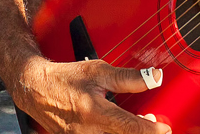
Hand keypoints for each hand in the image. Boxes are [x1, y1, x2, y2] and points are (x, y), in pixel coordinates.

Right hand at [9, 59, 169, 133]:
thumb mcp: (98, 72)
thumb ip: (128, 78)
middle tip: (152, 124)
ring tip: (136, 126)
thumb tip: (154, 78)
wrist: (35, 89)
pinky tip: (117, 128)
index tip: (164, 127)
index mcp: (95, 112)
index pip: (132, 128)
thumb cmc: (64, 78)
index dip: (153, 130)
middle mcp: (88, 132)